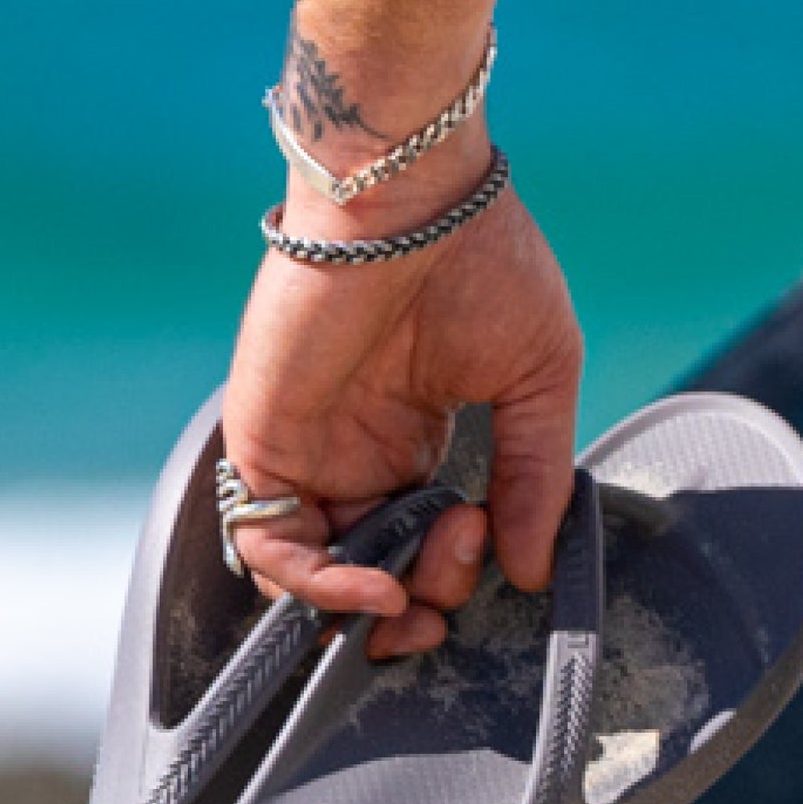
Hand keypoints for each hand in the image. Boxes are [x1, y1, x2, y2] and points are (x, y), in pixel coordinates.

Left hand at [216, 162, 583, 659]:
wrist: (412, 194)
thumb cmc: (483, 258)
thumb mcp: (539, 380)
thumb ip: (535, 476)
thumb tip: (530, 569)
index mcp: (411, 431)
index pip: (418, 536)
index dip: (453, 571)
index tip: (493, 549)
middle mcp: (353, 448)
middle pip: (366, 566)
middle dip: (414, 605)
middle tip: (451, 589)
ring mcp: (305, 448)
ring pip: (310, 573)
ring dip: (362, 609)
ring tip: (412, 600)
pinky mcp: (263, 441)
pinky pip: (267, 545)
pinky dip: (316, 586)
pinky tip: (376, 588)